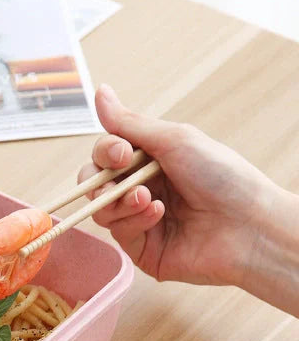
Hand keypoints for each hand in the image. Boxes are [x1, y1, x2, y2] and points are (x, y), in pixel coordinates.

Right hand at [81, 84, 297, 302]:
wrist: (247, 225)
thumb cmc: (222, 177)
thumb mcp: (174, 140)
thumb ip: (129, 123)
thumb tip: (100, 91)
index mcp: (150, 160)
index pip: (105, 155)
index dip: (104, 153)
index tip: (121, 153)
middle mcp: (142, 189)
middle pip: (94, 183)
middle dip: (99, 180)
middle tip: (120, 177)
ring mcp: (139, 220)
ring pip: (101, 209)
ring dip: (120, 200)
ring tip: (148, 198)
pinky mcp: (142, 249)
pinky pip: (119, 232)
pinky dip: (135, 220)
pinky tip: (159, 213)